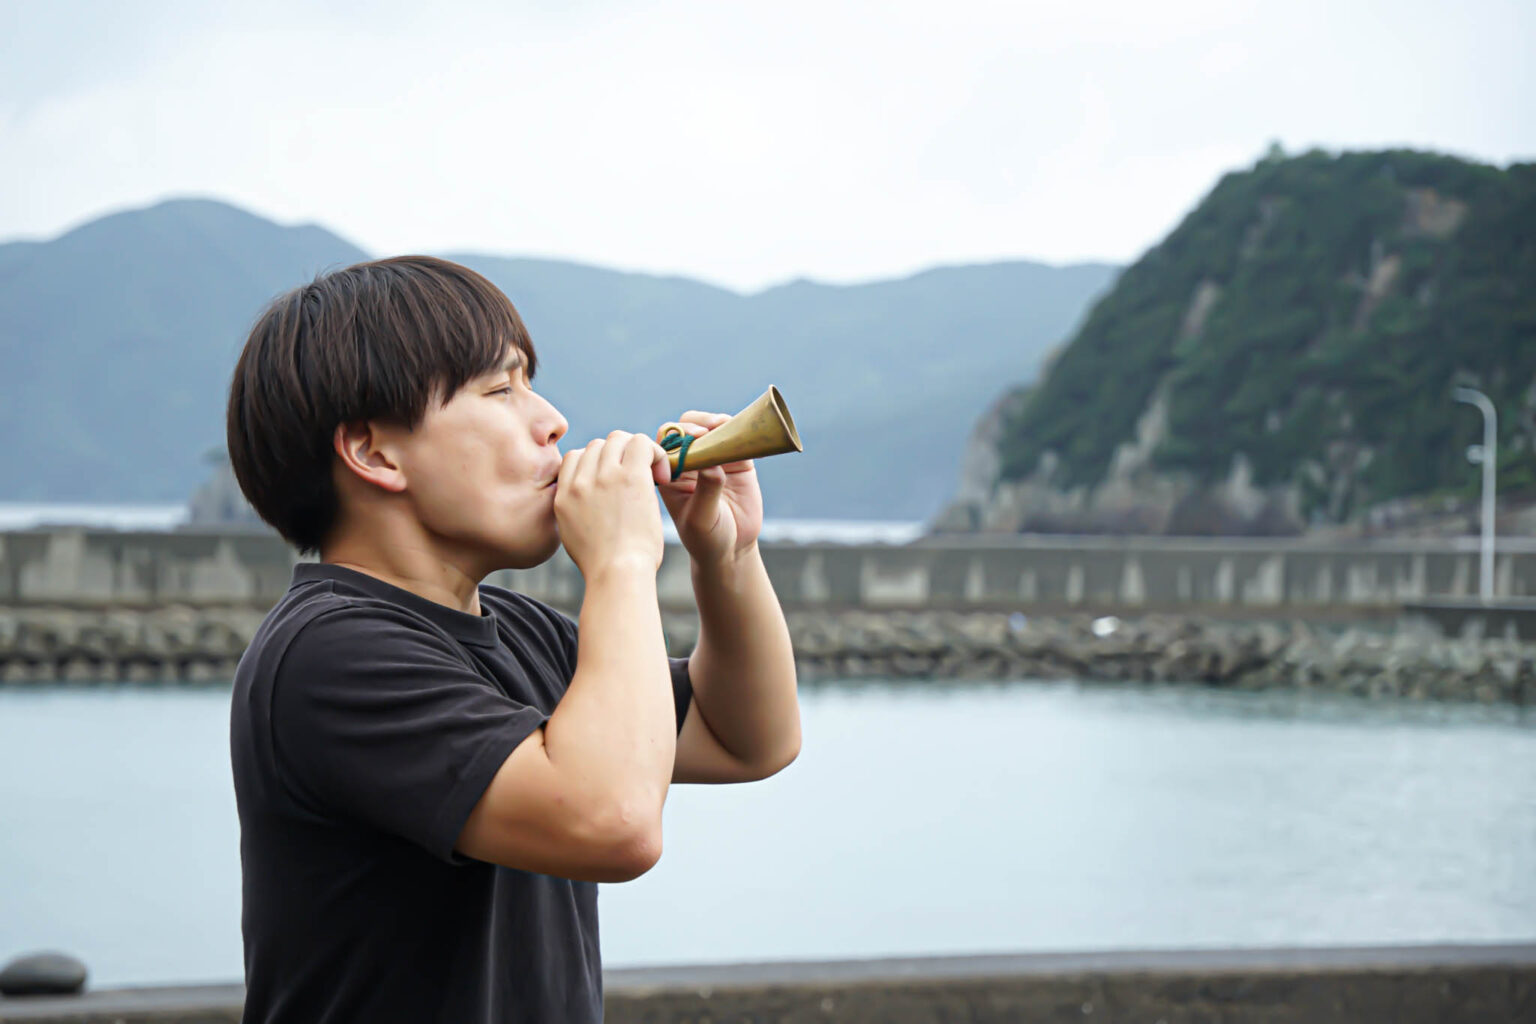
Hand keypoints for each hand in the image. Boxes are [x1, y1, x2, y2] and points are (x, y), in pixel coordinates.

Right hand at [555, 431, 670, 576]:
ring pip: (619, 439)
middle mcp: (580, 481)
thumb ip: (575, 511)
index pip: (575, 456)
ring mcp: (604, 475)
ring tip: (652, 476)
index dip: (598, 462)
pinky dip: (656, 452)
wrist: (617, 574)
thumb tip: (586, 500)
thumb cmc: (603, 565)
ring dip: (638, 452)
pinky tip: (662, 476)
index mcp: (564, 495)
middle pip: (598, 445)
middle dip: (619, 456)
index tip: (615, 481)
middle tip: (637, 480)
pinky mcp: (631, 476)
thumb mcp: (573, 536)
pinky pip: (642, 443)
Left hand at [656, 412, 763, 566]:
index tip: (693, 439)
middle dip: (696, 424)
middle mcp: (688, 461)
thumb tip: (711, 463)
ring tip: (724, 426)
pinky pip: (735, 437)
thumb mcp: (701, 518)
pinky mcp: (736, 460)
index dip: (677, 434)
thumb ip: (706, 491)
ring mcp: (712, 458)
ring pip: (710, 427)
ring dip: (716, 422)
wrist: (732, 548)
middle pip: (686, 428)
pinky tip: (741, 432)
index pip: (666, 442)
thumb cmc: (706, 538)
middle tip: (708, 431)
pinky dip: (738, 429)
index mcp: (669, 473)